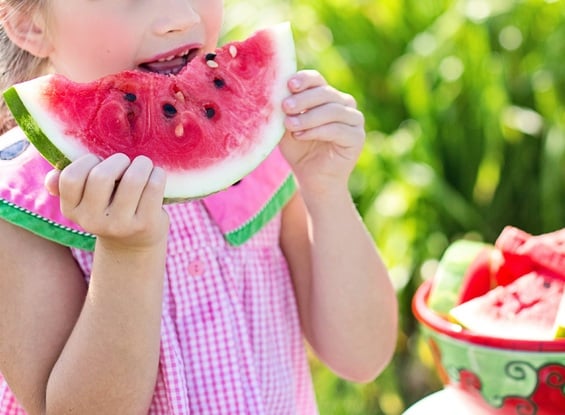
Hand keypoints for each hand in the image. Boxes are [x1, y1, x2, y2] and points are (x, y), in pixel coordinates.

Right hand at [44, 153, 168, 250]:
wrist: (134, 243)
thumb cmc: (109, 208)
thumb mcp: (85, 201)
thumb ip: (67, 186)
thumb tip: (51, 178)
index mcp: (72, 210)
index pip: (71, 177)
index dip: (87, 161)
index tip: (100, 162)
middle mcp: (93, 221)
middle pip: (101, 176)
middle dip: (118, 160)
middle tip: (126, 162)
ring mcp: (120, 225)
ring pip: (133, 179)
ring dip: (142, 164)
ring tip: (144, 166)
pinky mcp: (145, 224)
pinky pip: (154, 187)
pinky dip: (158, 174)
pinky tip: (156, 176)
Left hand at [279, 70, 364, 196]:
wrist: (313, 179)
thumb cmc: (299, 150)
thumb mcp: (287, 126)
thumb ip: (285, 110)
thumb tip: (277, 91)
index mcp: (327, 96)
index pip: (317, 80)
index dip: (304, 80)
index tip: (289, 85)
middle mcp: (344, 104)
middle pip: (325, 93)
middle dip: (303, 99)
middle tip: (285, 107)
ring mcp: (354, 120)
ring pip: (332, 110)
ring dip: (308, 117)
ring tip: (290, 125)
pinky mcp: (357, 137)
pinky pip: (338, 129)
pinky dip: (317, 131)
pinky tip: (300, 136)